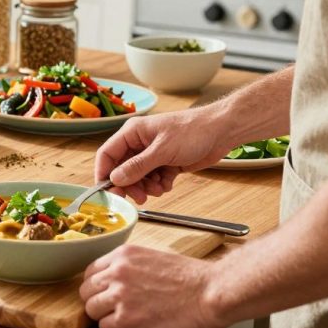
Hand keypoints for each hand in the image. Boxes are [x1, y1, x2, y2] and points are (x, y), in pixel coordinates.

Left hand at [79, 245, 225, 327]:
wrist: (212, 293)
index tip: (104, 294)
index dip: (97, 286)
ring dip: (105, 317)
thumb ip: (130, 268)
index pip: (90, 271)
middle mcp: (117, 272)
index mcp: (123, 255)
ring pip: (91, 309)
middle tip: (112, 309)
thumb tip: (116, 281)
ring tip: (123, 319)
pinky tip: (132, 327)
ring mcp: (120, 295)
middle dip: (97, 301)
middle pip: (86, 290)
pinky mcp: (127, 318)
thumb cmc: (193, 279)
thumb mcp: (153, 259)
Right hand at [95, 107, 231, 203]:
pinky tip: (168, 183)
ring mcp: (153, 154)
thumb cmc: (193, 131)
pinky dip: (159, 185)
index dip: (104, 173)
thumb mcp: (162, 150)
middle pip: (122, 169)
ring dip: (146, 186)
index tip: (108, 191)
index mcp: (132, 133)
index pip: (107, 154)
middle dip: (130, 185)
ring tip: (159, 189)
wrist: (222, 131)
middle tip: (139, 197)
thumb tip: (115, 179)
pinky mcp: (166, 163)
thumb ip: (137, 166)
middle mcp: (139, 143)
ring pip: (138, 177)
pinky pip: (154, 179)